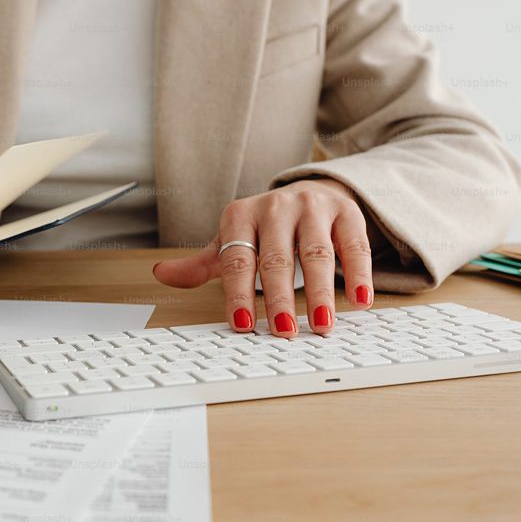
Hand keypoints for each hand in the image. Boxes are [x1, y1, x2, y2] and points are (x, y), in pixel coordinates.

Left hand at [152, 179, 372, 336]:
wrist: (306, 191)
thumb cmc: (263, 228)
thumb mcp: (230, 241)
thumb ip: (201, 264)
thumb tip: (161, 274)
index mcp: (240, 216)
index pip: (237, 258)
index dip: (238, 293)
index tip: (242, 324)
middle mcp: (275, 207)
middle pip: (277, 258)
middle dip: (280, 297)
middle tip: (284, 330)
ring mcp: (312, 207)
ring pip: (317, 253)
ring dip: (321, 291)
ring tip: (322, 324)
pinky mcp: (346, 211)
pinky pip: (353, 245)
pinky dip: (358, 274)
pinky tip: (359, 301)